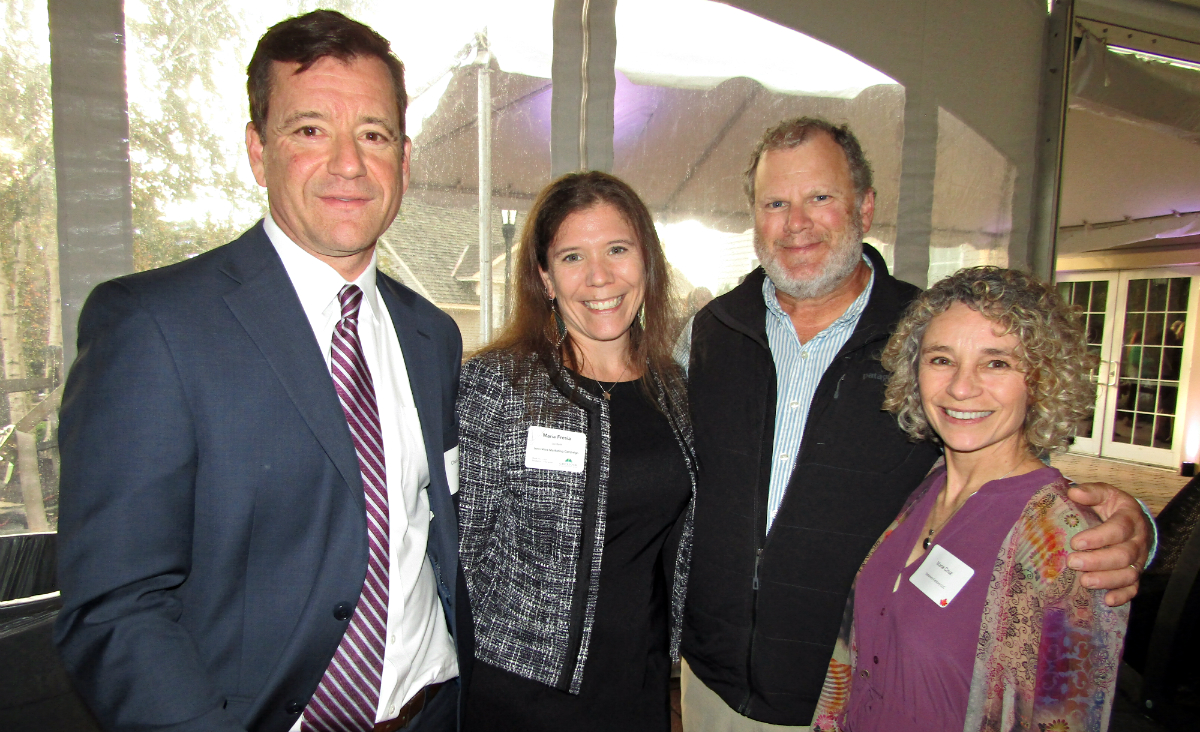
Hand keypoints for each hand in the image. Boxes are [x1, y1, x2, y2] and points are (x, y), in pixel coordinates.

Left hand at [1066, 482, 1151, 606]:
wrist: (1132, 520)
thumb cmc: (1112, 507)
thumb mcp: (1104, 493)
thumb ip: (1091, 492)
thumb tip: (1074, 492)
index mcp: (1130, 519)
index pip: (1119, 529)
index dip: (1098, 537)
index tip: (1075, 542)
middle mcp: (1138, 541)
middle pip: (1123, 555)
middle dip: (1097, 561)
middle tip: (1073, 562)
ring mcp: (1139, 559)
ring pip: (1129, 574)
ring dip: (1107, 580)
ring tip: (1084, 582)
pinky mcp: (1135, 573)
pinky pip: (1133, 588)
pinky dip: (1122, 596)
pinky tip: (1107, 600)